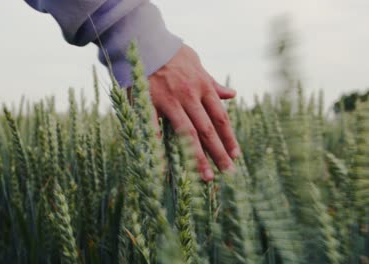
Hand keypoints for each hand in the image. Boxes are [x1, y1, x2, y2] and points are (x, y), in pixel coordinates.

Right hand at [134, 44, 239, 180]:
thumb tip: (232, 95)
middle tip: (228, 172)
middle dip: (219, 153)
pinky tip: (167, 166)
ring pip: (187, 134)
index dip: (229, 138)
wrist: (148, 43)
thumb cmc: (173, 55)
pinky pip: (157, 130)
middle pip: (208, 130)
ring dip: (198, 157)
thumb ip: (213, 83)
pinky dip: (162, 148)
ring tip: (206, 177)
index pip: (220, 118)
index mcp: (203, 87)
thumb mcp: (198, 65)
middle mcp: (190, 96)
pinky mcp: (151, 104)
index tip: (236, 155)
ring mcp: (170, 101)